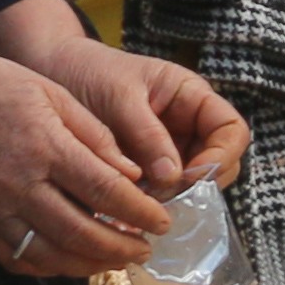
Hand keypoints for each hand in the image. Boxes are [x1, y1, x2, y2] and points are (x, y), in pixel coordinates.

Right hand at [0, 17, 179, 275]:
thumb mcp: (54, 94)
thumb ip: (95, 137)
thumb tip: (133, 175)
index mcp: (45, 147)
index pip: (105, 191)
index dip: (139, 213)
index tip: (162, 223)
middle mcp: (19, 185)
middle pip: (82, 232)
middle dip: (121, 247)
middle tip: (146, 249)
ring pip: (51, 255)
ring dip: (90, 265)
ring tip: (117, 261)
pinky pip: (17, 260)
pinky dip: (51, 267)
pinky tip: (73, 262)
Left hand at [25, 30, 245, 197]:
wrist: (52, 76)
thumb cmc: (89, 74)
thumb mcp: (120, 99)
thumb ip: (148, 136)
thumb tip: (175, 178)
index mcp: (191, 98)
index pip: (231, 130)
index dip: (222, 156)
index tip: (192, 177)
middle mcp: (187, 126)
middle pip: (219, 163)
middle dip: (198, 185)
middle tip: (162, 198)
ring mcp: (167, 150)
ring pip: (191, 184)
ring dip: (173, 199)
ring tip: (139, 205)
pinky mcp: (144, 171)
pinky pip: (160, 193)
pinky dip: (150, 205)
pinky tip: (127, 210)